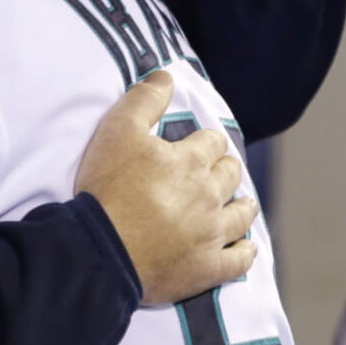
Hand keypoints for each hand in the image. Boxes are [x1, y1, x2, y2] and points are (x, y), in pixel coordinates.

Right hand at [75, 71, 257, 305]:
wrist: (101, 248)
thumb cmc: (107, 187)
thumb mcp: (117, 130)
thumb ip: (144, 99)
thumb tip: (167, 76)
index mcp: (191, 160)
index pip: (213, 141)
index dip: (205, 141)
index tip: (198, 146)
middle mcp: (209, 194)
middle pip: (230, 174)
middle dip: (224, 168)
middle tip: (216, 172)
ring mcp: (212, 234)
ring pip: (242, 214)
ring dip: (242, 205)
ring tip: (241, 204)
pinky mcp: (207, 268)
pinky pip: (239, 260)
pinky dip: (244, 251)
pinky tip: (244, 247)